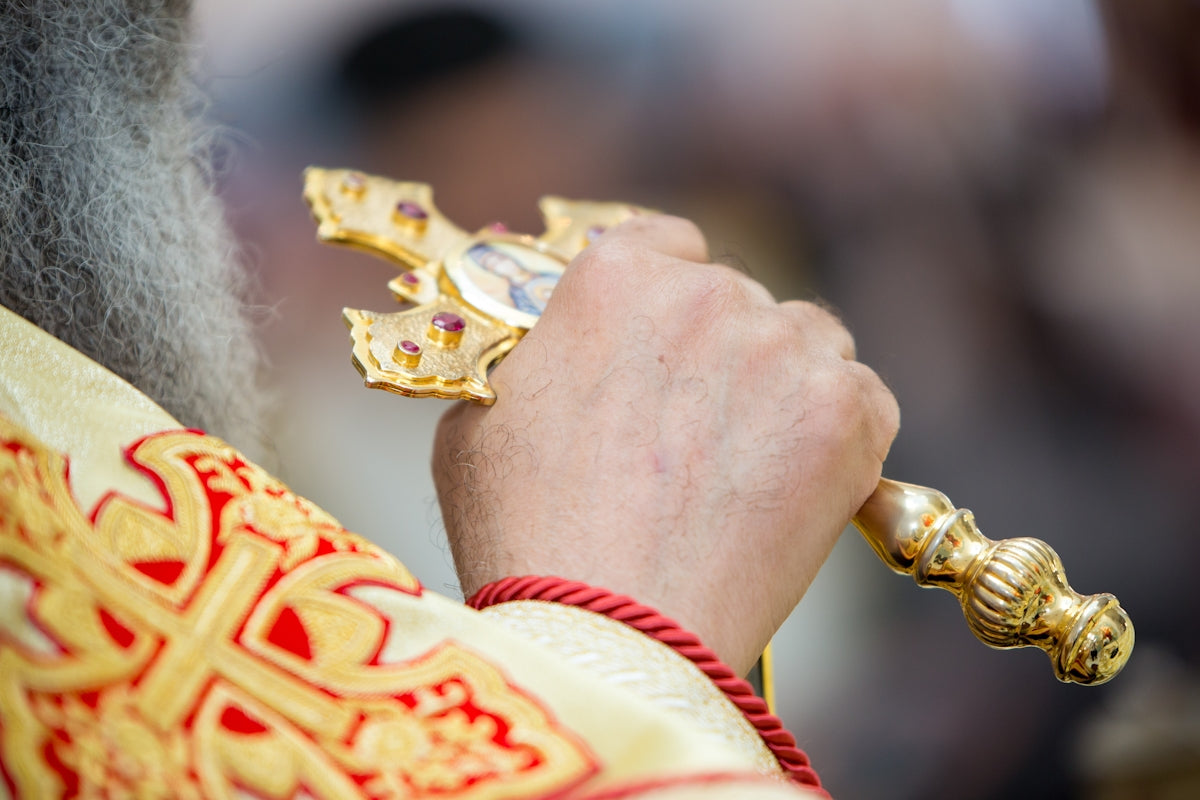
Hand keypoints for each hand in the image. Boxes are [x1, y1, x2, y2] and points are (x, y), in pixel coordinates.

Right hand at [433, 214, 898, 674]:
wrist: (611, 629)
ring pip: (806, 341)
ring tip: (744, 470)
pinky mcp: (846, 410)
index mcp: (613, 276)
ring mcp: (783, 347)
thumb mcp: (478, 419)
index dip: (669, 299)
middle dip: (722, 355)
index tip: (671, 343)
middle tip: (698, 437)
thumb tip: (560, 345)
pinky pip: (862, 397)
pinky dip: (839, 436)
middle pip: (738, 300)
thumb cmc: (528, 535)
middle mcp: (705, 292)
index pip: (669, 246)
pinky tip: (793, 487)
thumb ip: (533, 356)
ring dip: (785, 386)